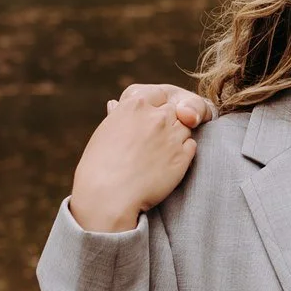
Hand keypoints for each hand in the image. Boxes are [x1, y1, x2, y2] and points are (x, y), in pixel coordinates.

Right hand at [70, 85, 202, 232]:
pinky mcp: (183, 156)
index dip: (156, 107)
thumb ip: (118, 116)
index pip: (159, 94)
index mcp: (135, 105)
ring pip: (185, 127)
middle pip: (173, 110)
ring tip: (158, 155)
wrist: (108, 196)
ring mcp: (172, 135)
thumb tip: (115, 104)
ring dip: (176, 137)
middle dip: (167, 123)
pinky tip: (166, 164)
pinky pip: (191, 146)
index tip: (147, 121)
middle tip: (152, 142)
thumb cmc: (99, 166)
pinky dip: (183, 152)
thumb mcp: (104, 132)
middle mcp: (157, 116)